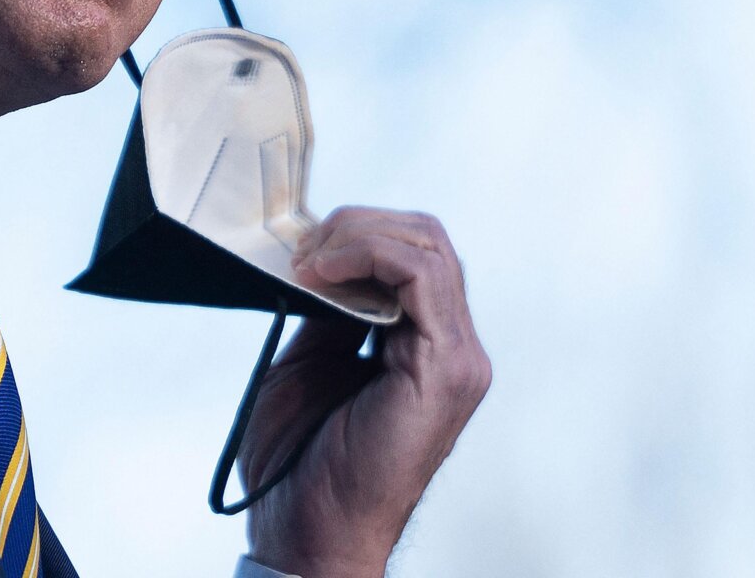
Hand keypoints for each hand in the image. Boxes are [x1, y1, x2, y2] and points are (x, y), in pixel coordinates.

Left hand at [241, 206, 491, 577]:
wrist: (307, 529)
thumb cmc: (301, 459)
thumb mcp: (309, 360)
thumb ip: (329, 310)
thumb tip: (318, 258)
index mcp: (426, 347)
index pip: (413, 253)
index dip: (355, 234)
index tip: (296, 251)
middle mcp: (455, 349)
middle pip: (427, 238)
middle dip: (355, 225)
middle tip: (298, 248)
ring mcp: (458, 358)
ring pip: (428, 246)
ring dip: (356, 236)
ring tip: (306, 260)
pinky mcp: (446, 368)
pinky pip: (420, 275)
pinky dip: (367, 255)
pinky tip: (320, 273)